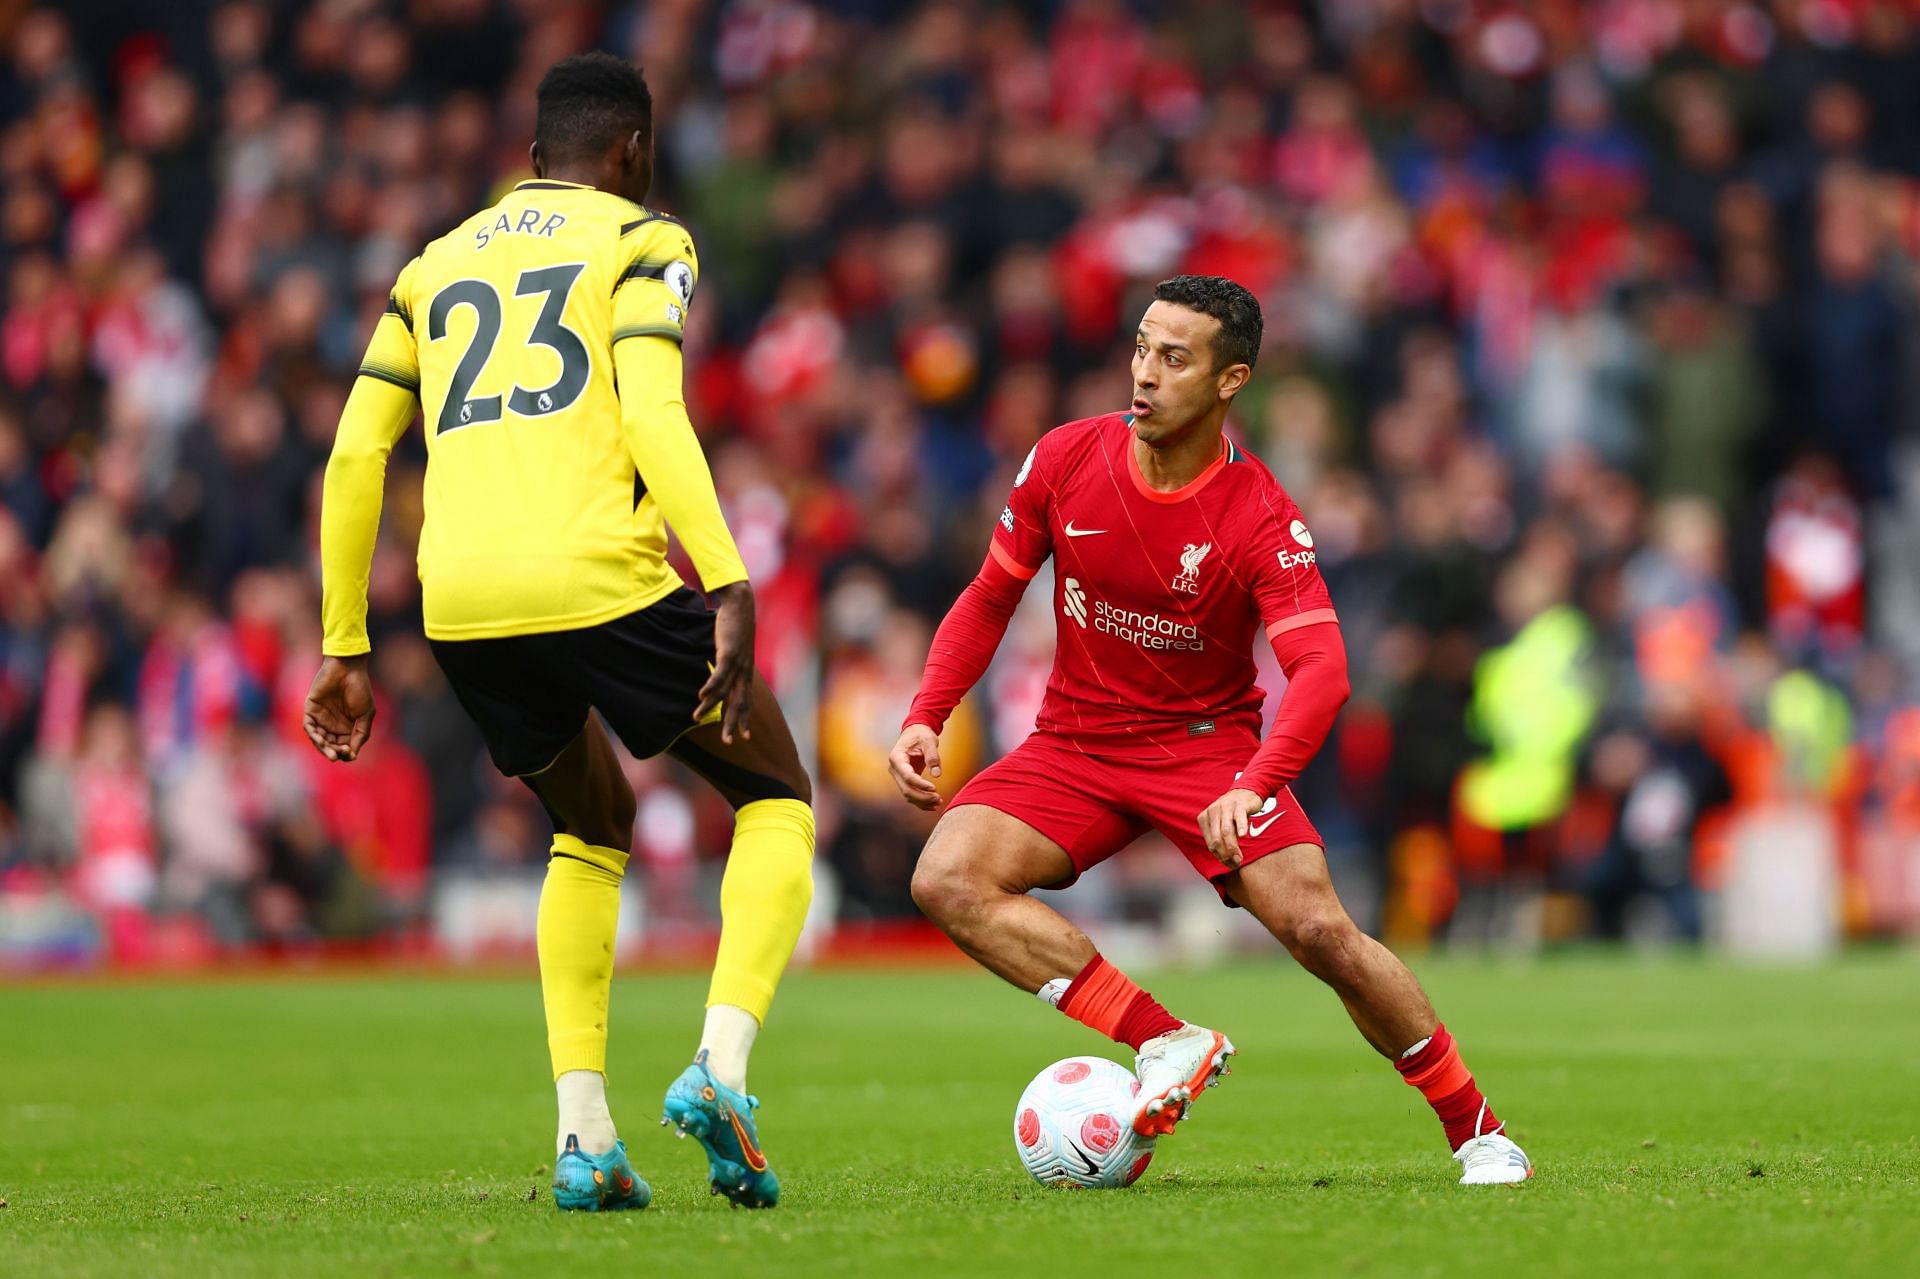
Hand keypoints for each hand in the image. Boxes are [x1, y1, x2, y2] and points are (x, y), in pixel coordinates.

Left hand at [304, 654, 374, 762]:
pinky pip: (309, 726)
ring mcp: (321, 717)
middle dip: (332, 752)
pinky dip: (313, 735)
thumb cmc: (360, 688)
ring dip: (322, 747)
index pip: (343, 746)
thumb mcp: (366, 714)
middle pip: (329, 745)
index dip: (345, 753)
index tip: (350, 754)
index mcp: (347, 726)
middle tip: (336, 755)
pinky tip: (321, 739)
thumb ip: (361, 734)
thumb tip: (354, 754)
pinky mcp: (310, 709)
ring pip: (318, 739)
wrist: (348, 668)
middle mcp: (332, 724)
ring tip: (330, 751)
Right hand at [697, 581, 755, 743]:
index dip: (744, 718)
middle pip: (739, 702)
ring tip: (695, 717)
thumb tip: (717, 669)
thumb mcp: (731, 647)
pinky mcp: (729, 650)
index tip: (743, 736)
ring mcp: (738, 661)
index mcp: (745, 671)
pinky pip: (720, 672)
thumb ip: (724, 661)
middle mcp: (744, 670)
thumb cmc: (734, 623)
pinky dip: (711, 685)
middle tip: (729, 742)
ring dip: (710, 705)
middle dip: (733, 723)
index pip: (747, 700)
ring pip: (725, 690)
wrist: (740, 601)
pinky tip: (701, 695)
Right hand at [887, 723, 943, 810]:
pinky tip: (932, 805)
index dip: (921, 784)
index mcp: (897, 757)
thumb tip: (937, 774)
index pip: (908, 776)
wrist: (915, 732)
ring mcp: (898, 775)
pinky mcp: (905, 779)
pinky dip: (921, 801)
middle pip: (906, 789)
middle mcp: (894, 768)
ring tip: (938, 801)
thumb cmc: (921, 734)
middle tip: (938, 798)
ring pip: (908, 794)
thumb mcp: (929, 741)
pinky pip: (911, 793)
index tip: (934, 788)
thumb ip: (932, 756)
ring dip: (922, 801)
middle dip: (922, 796)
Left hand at [1197, 787, 1265, 868]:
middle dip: (1225, 854)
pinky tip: (1243, 836)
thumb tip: (1226, 860)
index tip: (1230, 863)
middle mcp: (1213, 812)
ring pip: (1226, 831)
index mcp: (1204, 818)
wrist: (1245, 791)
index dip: (1219, 856)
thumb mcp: (1222, 823)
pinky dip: (1241, 827)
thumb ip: (1221, 839)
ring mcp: (1226, 807)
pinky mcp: (1239, 805)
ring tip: (1239, 857)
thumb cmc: (1233, 812)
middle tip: (1236, 862)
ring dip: (1232, 846)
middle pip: (1216, 839)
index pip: (1210, 843)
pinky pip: (1239, 818)